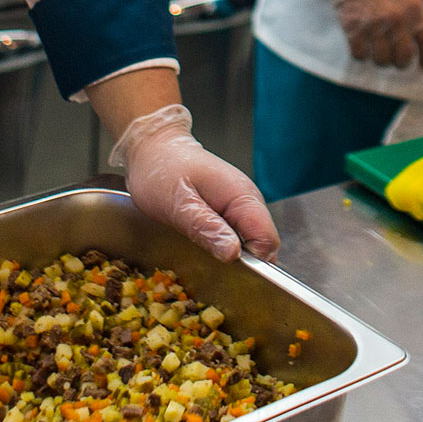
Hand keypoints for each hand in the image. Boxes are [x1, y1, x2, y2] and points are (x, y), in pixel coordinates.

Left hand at [111, 104, 279, 262]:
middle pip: (264, 245)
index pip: (267, 241)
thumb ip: (206, 227)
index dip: (253, 263)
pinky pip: (238, 237)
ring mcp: (241, 206)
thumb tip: (233, 254)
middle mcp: (248, 201)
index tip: (228, 273)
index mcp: (242, 197)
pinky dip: (225, 247)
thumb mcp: (178, 203)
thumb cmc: (162, 171)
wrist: (155, 148)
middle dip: (244, 265)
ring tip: (204, 255)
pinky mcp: (230, 211)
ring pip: (251, 244)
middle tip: (210, 267)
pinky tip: (204, 246)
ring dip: (234, 258)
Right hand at [319, 0, 422, 68]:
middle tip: (398, 59)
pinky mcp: (352, 27)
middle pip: (403, 57)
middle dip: (403, 62)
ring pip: (382, 59)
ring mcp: (374, 25)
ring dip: (382, 60)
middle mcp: (396, 20)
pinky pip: (359, 54)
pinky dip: (362, 54)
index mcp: (414, 7)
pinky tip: (362, 47)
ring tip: (380, 53)